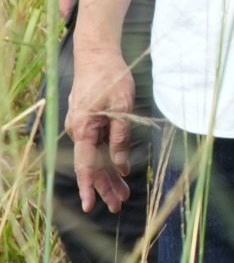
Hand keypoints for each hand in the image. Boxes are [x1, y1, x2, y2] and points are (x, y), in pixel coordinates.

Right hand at [64, 40, 134, 213]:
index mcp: (83, 129)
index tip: (90, 206)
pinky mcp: (90, 122)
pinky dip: (110, 159)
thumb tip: (120, 163)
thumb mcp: (122, 107)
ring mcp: (84, 127)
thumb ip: (120, 136)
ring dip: (110, 176)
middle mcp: (79, 131)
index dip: (89, 187)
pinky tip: (122, 171)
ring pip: (97, 157)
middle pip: (92, 166)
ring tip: (124, 194)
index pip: (85, 165)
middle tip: (119, 205)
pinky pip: (99, 146)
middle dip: (105, 187)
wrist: (97, 56)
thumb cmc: (110, 78)